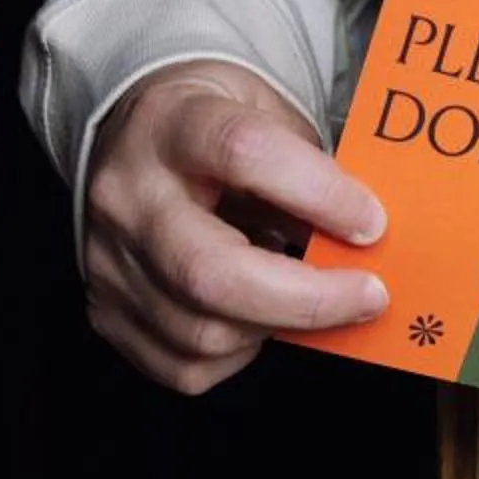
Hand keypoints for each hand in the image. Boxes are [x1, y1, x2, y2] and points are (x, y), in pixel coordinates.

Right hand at [81, 60, 387, 393]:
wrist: (129, 140)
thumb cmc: (210, 127)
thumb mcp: (262, 112)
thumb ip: (311, 168)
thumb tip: (369, 237)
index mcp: (172, 124)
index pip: (244, 154)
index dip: (319, 194)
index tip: (372, 222)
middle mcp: (128, 195)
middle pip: (211, 271)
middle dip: (308, 299)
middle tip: (369, 296)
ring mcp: (108, 261)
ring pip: (203, 332)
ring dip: (280, 326)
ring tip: (312, 301)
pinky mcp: (106, 312)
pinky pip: (185, 366)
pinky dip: (239, 353)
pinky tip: (257, 316)